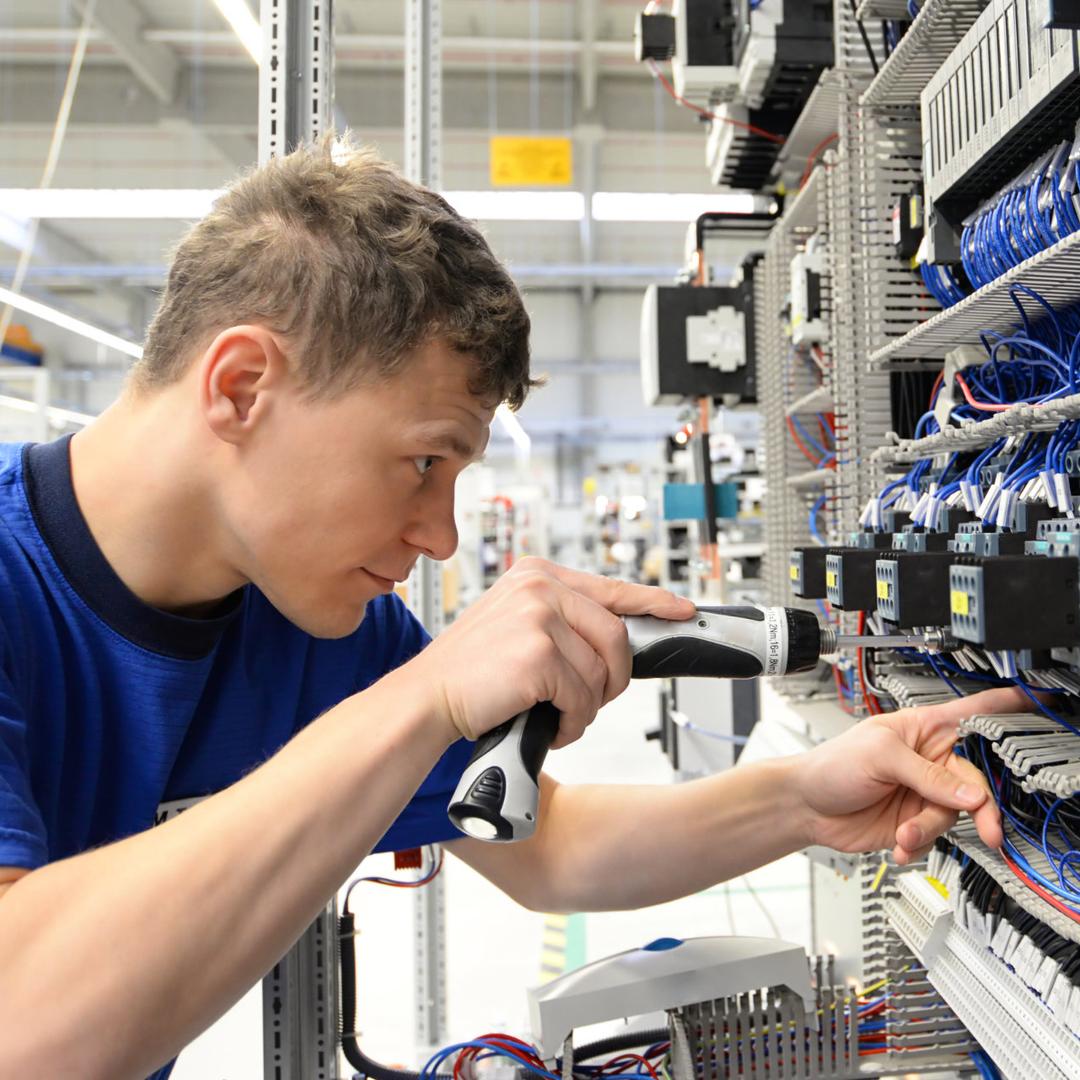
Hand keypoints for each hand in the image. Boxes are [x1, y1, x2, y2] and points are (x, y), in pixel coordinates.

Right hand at [408, 557, 695, 743]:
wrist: (426, 699)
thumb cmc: (471, 673)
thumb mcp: (516, 627)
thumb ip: (561, 621)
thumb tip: (616, 640)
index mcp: (537, 574)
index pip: (611, 587)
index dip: (653, 602)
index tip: (681, 611)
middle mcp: (540, 587)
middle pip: (617, 636)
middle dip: (612, 680)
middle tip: (588, 701)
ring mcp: (539, 617)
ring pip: (601, 673)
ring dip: (586, 707)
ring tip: (554, 715)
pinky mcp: (539, 654)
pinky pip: (583, 698)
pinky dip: (571, 723)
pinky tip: (547, 724)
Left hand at [795, 686, 1031, 863]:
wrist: (805, 806)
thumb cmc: (832, 765)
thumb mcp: (880, 757)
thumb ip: (928, 775)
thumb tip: (970, 793)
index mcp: (924, 730)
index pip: (973, 715)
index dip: (1006, 709)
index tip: (1038, 704)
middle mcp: (931, 762)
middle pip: (974, 782)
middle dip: (978, 808)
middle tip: (985, 828)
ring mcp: (924, 794)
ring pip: (954, 816)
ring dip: (928, 828)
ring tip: (903, 832)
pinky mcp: (915, 823)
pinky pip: (935, 839)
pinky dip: (918, 845)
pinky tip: (898, 844)